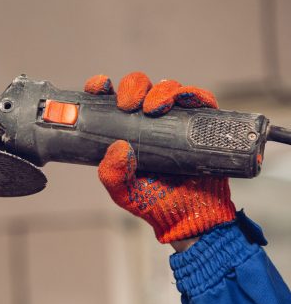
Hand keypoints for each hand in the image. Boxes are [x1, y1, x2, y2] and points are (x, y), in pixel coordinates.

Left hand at [84, 72, 236, 247]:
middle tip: (128, 104)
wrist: (189, 218)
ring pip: (168, 88)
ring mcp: (176, 119)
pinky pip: (200, 99)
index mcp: (123, 128)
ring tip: (154, 108)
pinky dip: (193, 94)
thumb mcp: (123, 191)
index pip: (108, 97)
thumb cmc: (152, 202)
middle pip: (139, 85)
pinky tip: (184, 101)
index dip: (101, 86)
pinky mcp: (202, 123)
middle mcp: (148, 118)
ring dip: (160, 91)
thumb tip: (119, 147)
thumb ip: (113, 173)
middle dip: (132, 87)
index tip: (100, 87)